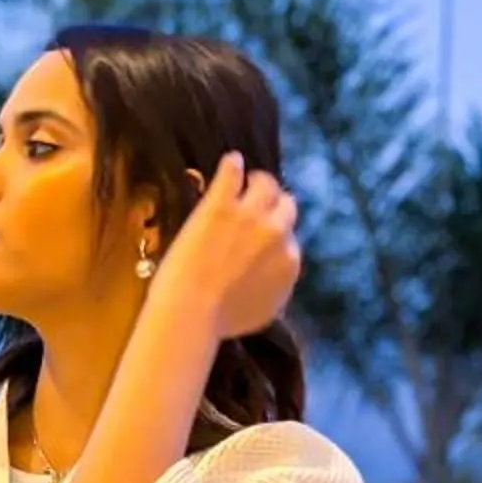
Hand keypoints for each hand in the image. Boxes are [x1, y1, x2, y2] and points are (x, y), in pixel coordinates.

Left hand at [155, 150, 300, 340]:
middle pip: (286, 206)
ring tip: (247, 178)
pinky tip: (231, 161)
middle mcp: (277, 234)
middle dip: (274, 205)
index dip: (275, 235)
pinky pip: (232, 174)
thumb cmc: (219, 321)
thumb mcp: (262, 311)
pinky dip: (233, 165)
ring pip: (265, 185)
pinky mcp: (221, 205)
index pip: (290, 238)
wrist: (191, 311)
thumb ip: (275, 288)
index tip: (263, 237)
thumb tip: (275, 279)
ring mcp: (250, 216)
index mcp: (289, 262)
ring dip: (258, 181)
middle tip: (260, 204)